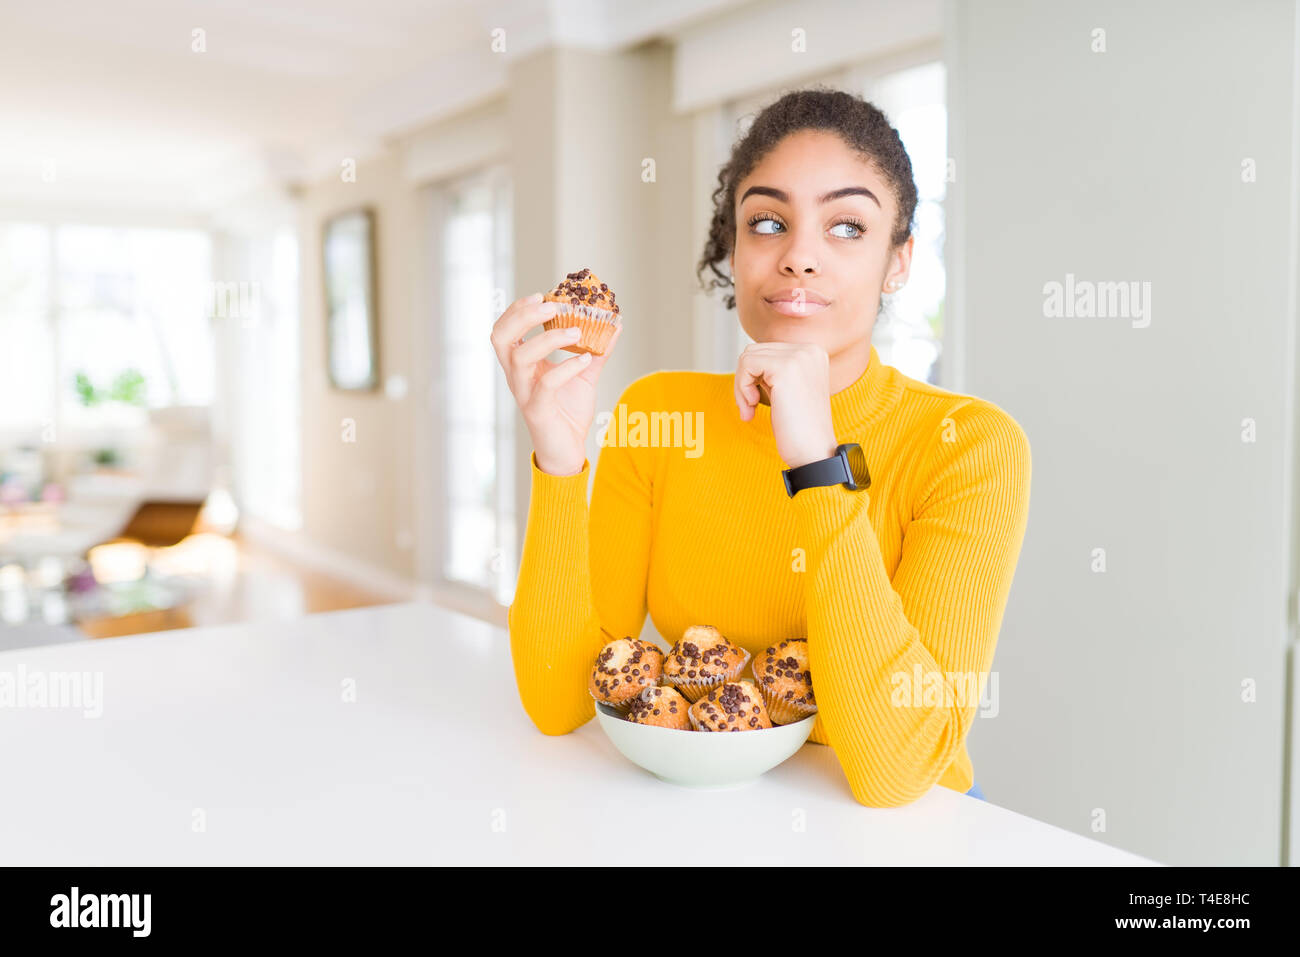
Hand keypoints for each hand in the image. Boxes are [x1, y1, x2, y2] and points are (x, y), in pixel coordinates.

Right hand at [491, 292, 622, 475]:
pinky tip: (585, 361)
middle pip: (502, 337)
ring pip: (520, 357)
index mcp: (521, 363)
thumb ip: (597, 349)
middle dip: (523, 316)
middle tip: (552, 305)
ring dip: (549, 338)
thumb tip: (615, 323)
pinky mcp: (537, 410)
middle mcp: (516, 376)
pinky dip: (566, 368)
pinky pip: (546, 384)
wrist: (568, 451)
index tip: (541, 294)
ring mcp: (524, 393)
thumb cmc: (568, 411)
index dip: (517, 309)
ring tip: (576, 331)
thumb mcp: (584, 374)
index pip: (505, 329)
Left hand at [734, 341, 837, 468]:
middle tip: (749, 408)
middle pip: (755, 351)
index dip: (753, 377)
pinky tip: (752, 406)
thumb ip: (773, 371)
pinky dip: (741, 387)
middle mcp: (809, 350)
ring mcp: (799, 357)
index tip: (754, 402)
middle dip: (745, 381)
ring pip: (747, 357)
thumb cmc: (798, 428)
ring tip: (750, 409)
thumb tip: (745, 359)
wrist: (813, 452)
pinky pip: (747, 365)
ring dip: (741, 386)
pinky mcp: (785, 368)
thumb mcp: (788, 390)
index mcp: (813, 353)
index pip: (766, 351)